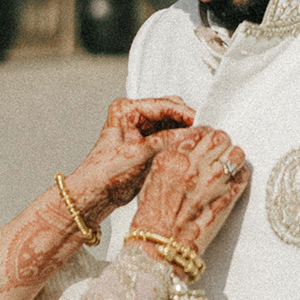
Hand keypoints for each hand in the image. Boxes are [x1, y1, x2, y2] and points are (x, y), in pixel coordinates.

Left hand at [63, 96, 195, 222]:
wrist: (95, 194)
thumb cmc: (105, 173)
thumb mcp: (139, 154)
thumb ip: (166, 141)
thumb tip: (192, 133)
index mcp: (127, 109)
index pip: (164, 105)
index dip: (185, 114)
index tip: (202, 123)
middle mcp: (135, 115)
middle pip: (171, 112)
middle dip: (187, 122)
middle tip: (204, 133)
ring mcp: (142, 129)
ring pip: (173, 125)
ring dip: (185, 133)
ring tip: (200, 142)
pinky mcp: (148, 144)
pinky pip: (170, 138)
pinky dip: (180, 143)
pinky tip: (190, 149)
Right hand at [130, 124, 249, 257]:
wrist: (164, 244)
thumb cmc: (155, 216)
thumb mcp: (154, 178)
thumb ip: (173, 159)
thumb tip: (191, 150)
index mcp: (174, 157)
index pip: (200, 131)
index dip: (207, 136)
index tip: (208, 143)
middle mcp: (195, 165)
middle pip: (221, 138)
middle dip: (222, 144)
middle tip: (219, 154)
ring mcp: (214, 180)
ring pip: (237, 153)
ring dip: (234, 158)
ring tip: (228, 167)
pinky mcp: (228, 197)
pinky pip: (244, 175)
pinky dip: (241, 176)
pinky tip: (232, 183)